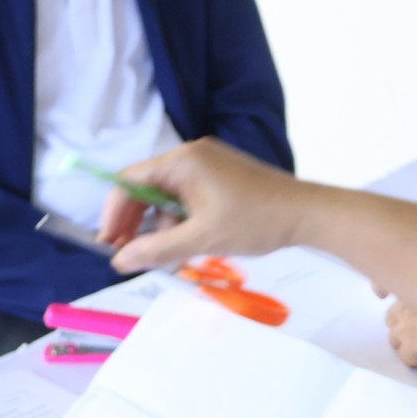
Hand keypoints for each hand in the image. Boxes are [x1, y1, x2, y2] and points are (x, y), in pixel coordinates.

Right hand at [98, 137, 314, 271]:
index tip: (109, 244)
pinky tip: (188, 243)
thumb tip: (118, 261)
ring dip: (159, 225)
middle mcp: (190, 156)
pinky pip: (186, 196)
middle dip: (134, 222)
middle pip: (145, 187)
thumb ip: (156, 249)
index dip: (113, 213)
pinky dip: (180, 220)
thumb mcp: (201, 238)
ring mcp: (207, 164)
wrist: (307, 214)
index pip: (128, 181)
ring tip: (167, 255)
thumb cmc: (255, 221)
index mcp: (181, 161)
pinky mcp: (220, 176)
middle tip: (129, 255)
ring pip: (165, 196)